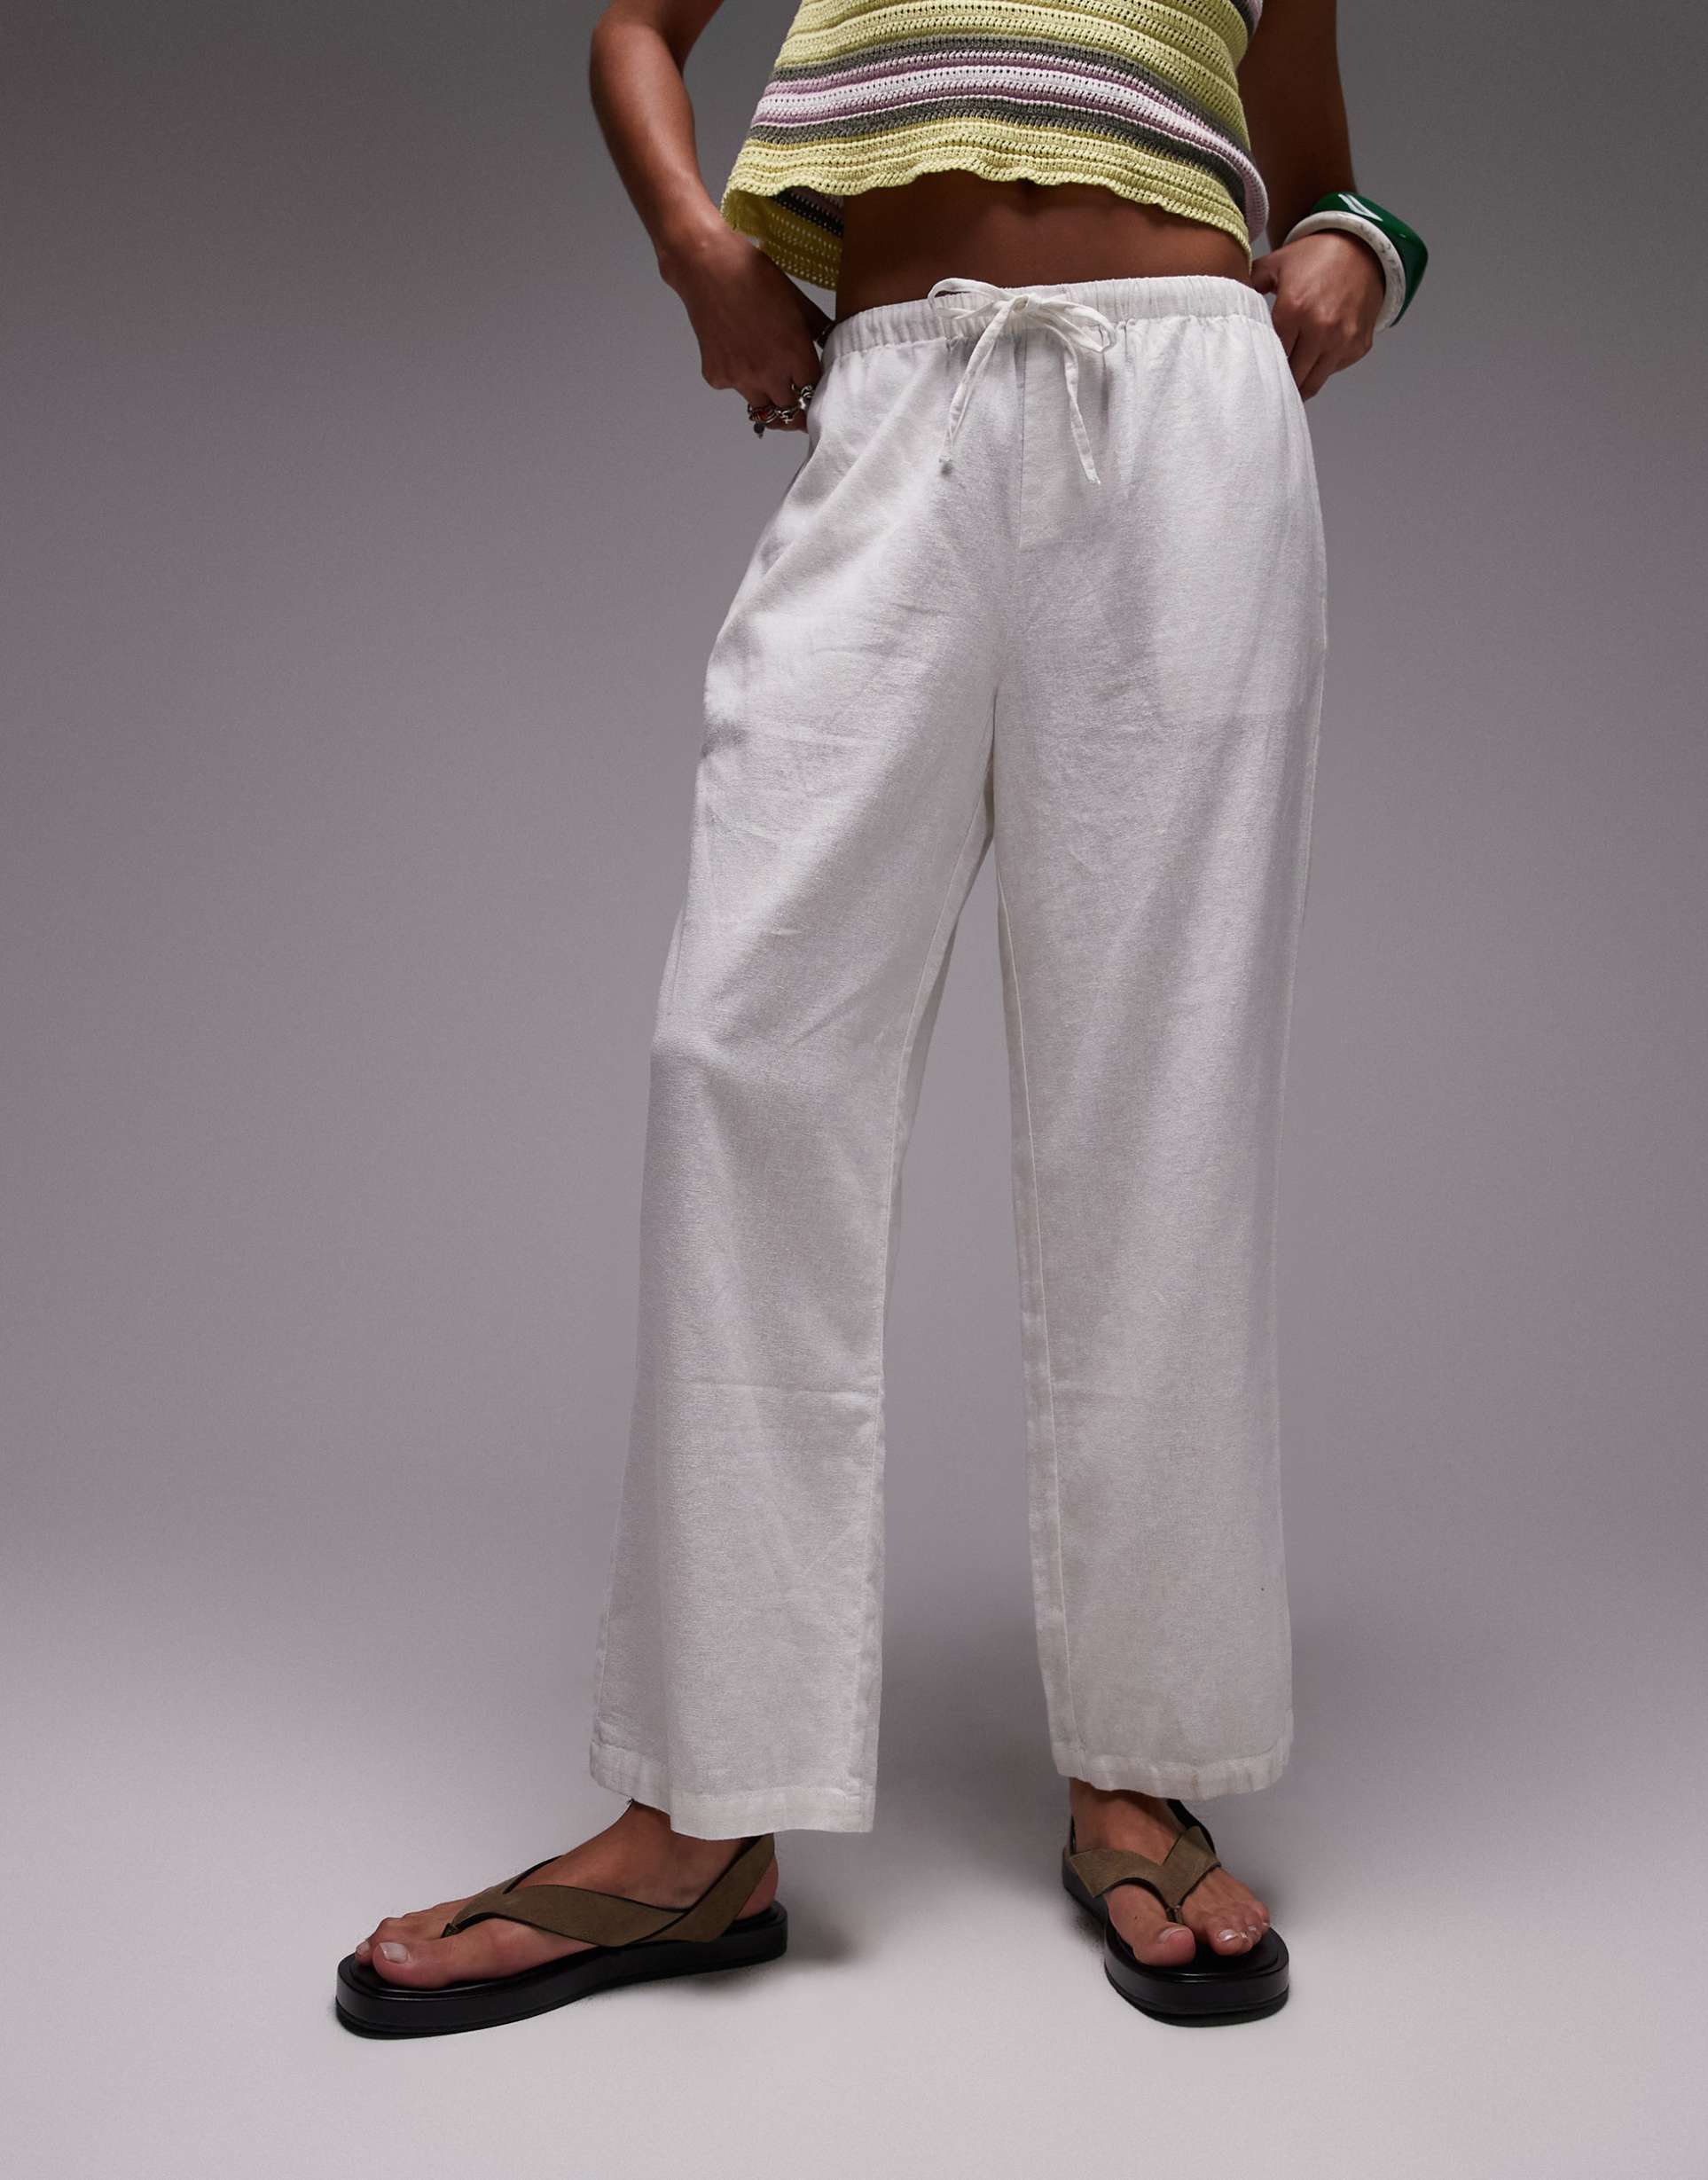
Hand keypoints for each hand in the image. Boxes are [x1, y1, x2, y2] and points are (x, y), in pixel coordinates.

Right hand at [660, 223, 832, 432]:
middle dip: (796, 413)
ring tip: (769, 381)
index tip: (816, 397)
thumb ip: (817, 328)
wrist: (706, 267)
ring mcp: (740, 378)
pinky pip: (735, 390)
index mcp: (794, 354)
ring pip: (763, 408)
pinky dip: (740, 381)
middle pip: (790, 415)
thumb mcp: (796, 299)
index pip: (814, 396)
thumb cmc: (752, 275)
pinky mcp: (717, 377)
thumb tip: (832, 344)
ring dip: (770, 400)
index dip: (816, 398)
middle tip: (797, 406)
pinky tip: (738, 354)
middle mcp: (768, 374)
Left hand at [1249, 230, 1384, 398]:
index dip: (1260, 365)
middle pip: (1291, 377)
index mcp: (1294, 310)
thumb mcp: (1275, 264)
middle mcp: (1321, 329)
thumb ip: (1247, 285)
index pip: (1270, 355)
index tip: (1252, 371)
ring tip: (1287, 382)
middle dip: (1278, 381)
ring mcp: (1342, 340)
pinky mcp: (1358, 346)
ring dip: (1299, 384)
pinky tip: (1313, 357)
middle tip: (1267, 384)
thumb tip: (1220, 302)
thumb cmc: (1316, 257)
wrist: (1362, 248)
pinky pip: (1333, 371)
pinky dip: (1322, 369)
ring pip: (1312, 383)